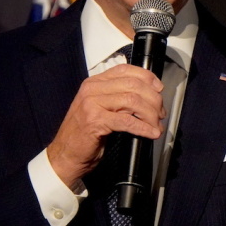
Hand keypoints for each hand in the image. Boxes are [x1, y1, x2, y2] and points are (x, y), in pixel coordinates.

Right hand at [47, 64, 165, 190]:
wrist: (65, 155)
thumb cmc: (84, 134)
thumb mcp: (100, 108)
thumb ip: (117, 97)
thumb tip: (148, 96)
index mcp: (94, 83)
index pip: (125, 70)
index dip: (147, 77)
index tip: (159, 89)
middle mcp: (92, 89)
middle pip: (133, 85)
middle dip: (153, 99)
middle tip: (160, 114)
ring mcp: (92, 104)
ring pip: (132, 101)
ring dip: (150, 114)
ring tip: (156, 125)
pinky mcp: (95, 121)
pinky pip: (127, 121)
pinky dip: (143, 128)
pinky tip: (150, 133)